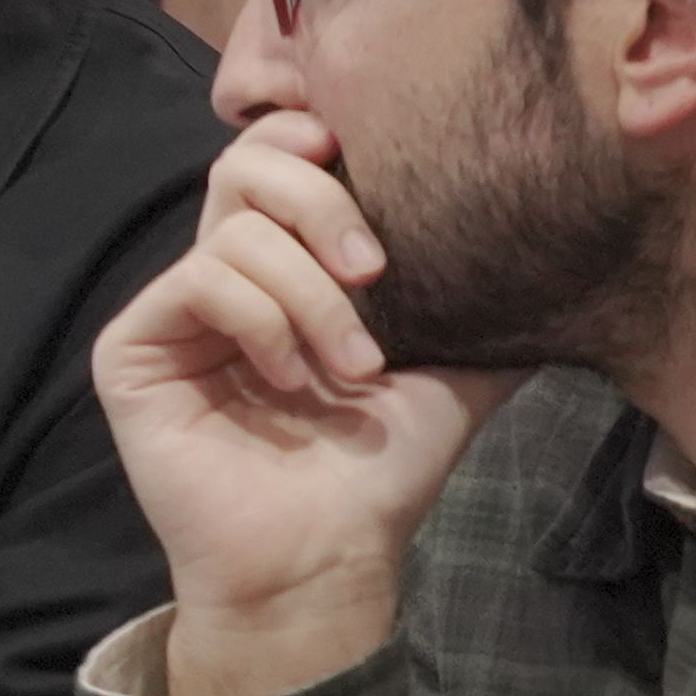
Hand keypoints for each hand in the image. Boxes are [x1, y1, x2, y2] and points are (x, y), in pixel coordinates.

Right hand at [92, 119, 516, 695]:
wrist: (328, 560)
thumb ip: (489, 302)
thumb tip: (561, 240)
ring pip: (235, 229)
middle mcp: (224, 277)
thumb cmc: (379, 473)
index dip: (314, 136)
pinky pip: (199, 281)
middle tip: (376, 272)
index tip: (369, 162)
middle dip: (324, 202)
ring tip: (352, 369)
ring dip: (311, 295)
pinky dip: (262, 320)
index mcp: (285, 266)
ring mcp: (176, 312)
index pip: (280, 156)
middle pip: (246, 163)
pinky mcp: (134, 350)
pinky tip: (290, 379)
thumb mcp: (455, 370)